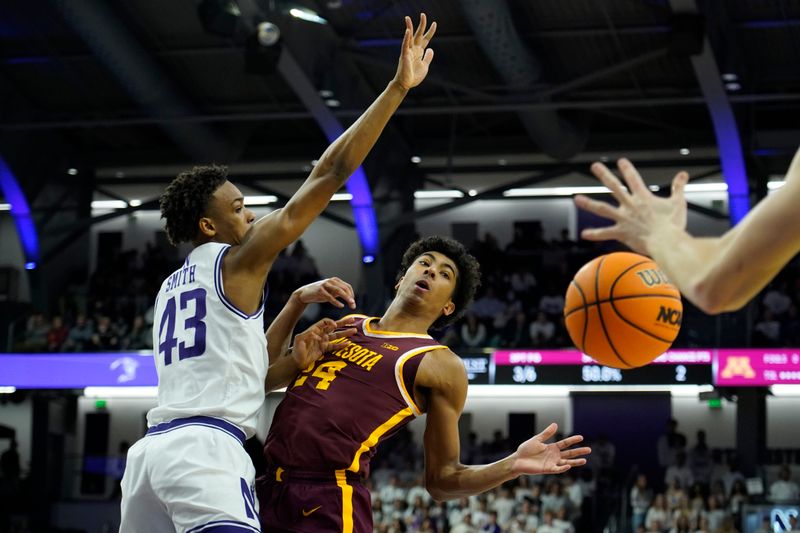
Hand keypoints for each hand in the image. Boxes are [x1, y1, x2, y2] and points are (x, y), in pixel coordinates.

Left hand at [292, 317, 356, 369]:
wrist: (297, 362)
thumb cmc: (296, 350)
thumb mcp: (298, 341)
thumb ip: (306, 335)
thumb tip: (316, 334)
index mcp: (314, 330)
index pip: (324, 322)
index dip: (330, 322)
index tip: (335, 325)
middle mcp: (321, 334)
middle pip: (334, 326)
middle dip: (343, 323)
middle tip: (352, 319)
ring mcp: (324, 341)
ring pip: (337, 335)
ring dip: (345, 333)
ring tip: (354, 330)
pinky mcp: (325, 349)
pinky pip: (335, 346)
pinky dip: (341, 345)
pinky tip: (348, 343)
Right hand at [293, 277, 355, 308]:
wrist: (305, 293)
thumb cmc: (319, 293)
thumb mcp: (331, 291)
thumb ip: (339, 293)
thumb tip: (350, 297)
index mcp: (335, 280)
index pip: (347, 286)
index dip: (352, 294)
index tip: (353, 302)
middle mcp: (331, 281)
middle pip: (344, 288)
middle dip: (350, 297)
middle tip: (353, 306)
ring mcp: (325, 284)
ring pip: (339, 291)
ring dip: (346, 298)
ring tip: (351, 304)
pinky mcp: (320, 290)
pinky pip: (330, 296)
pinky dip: (336, 302)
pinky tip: (341, 306)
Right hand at [394, 13, 436, 89]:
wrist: (406, 84)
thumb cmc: (414, 76)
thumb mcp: (425, 66)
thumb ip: (428, 57)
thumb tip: (431, 49)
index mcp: (419, 52)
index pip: (426, 39)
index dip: (430, 31)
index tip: (434, 23)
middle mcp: (413, 49)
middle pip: (418, 35)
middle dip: (421, 25)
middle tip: (423, 14)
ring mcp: (408, 52)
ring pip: (409, 37)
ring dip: (409, 27)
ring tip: (408, 18)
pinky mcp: (404, 56)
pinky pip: (405, 46)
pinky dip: (406, 38)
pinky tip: (407, 31)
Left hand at [511, 423, 590, 475]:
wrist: (517, 460)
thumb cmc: (526, 449)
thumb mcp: (537, 439)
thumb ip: (546, 433)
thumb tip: (556, 424)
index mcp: (552, 447)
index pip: (565, 443)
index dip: (573, 440)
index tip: (581, 437)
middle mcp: (554, 456)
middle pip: (569, 453)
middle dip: (579, 451)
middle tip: (589, 449)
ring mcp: (551, 463)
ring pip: (566, 462)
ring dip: (575, 462)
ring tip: (585, 460)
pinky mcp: (547, 469)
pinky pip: (557, 469)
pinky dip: (562, 468)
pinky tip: (568, 465)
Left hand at [574, 158, 688, 254]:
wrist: (666, 242)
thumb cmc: (673, 224)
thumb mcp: (678, 203)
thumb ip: (678, 187)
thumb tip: (683, 174)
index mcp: (643, 197)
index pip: (634, 179)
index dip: (627, 169)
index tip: (620, 161)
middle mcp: (630, 205)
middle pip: (614, 186)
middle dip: (604, 175)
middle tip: (594, 165)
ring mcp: (623, 218)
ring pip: (602, 209)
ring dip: (589, 203)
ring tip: (576, 199)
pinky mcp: (621, 232)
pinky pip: (605, 233)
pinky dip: (595, 234)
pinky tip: (584, 233)